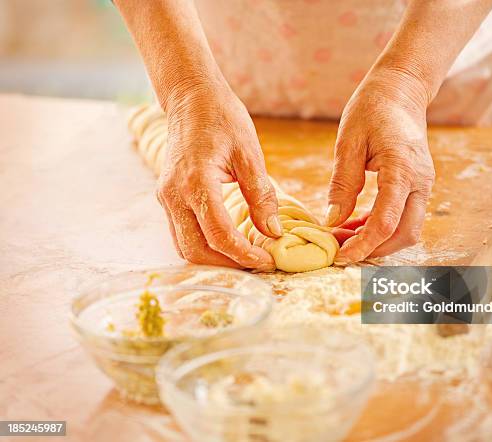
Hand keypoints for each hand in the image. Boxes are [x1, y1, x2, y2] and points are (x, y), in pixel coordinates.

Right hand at [156, 82, 281, 269]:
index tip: (268, 261)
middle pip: (196, 250)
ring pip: (185, 246)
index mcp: (196, 181)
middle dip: (228, 264)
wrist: (190, 97)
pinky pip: (181, 233)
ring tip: (245, 255)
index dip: (244, 255)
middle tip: (258, 262)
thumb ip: (260, 195)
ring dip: (214, 258)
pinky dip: (204, 244)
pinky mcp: (167, 197)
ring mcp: (166, 197)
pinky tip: (227, 241)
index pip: (219, 235)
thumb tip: (273, 231)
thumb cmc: (221, 118)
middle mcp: (173, 194)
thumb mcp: (249, 153)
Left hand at [326, 68, 434, 262]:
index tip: (339, 256)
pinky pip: (404, 216)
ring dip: (378, 240)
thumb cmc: (372, 109)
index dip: (362, 245)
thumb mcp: (348, 143)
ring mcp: (423, 184)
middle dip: (374, 249)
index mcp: (402, 170)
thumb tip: (332, 221)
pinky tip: (356, 223)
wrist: (400, 91)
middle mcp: (420, 182)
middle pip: (404, 234)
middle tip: (340, 249)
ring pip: (407, 229)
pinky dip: (382, 227)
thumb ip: (343, 184)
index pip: (385, 223)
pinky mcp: (418, 185)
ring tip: (343, 236)